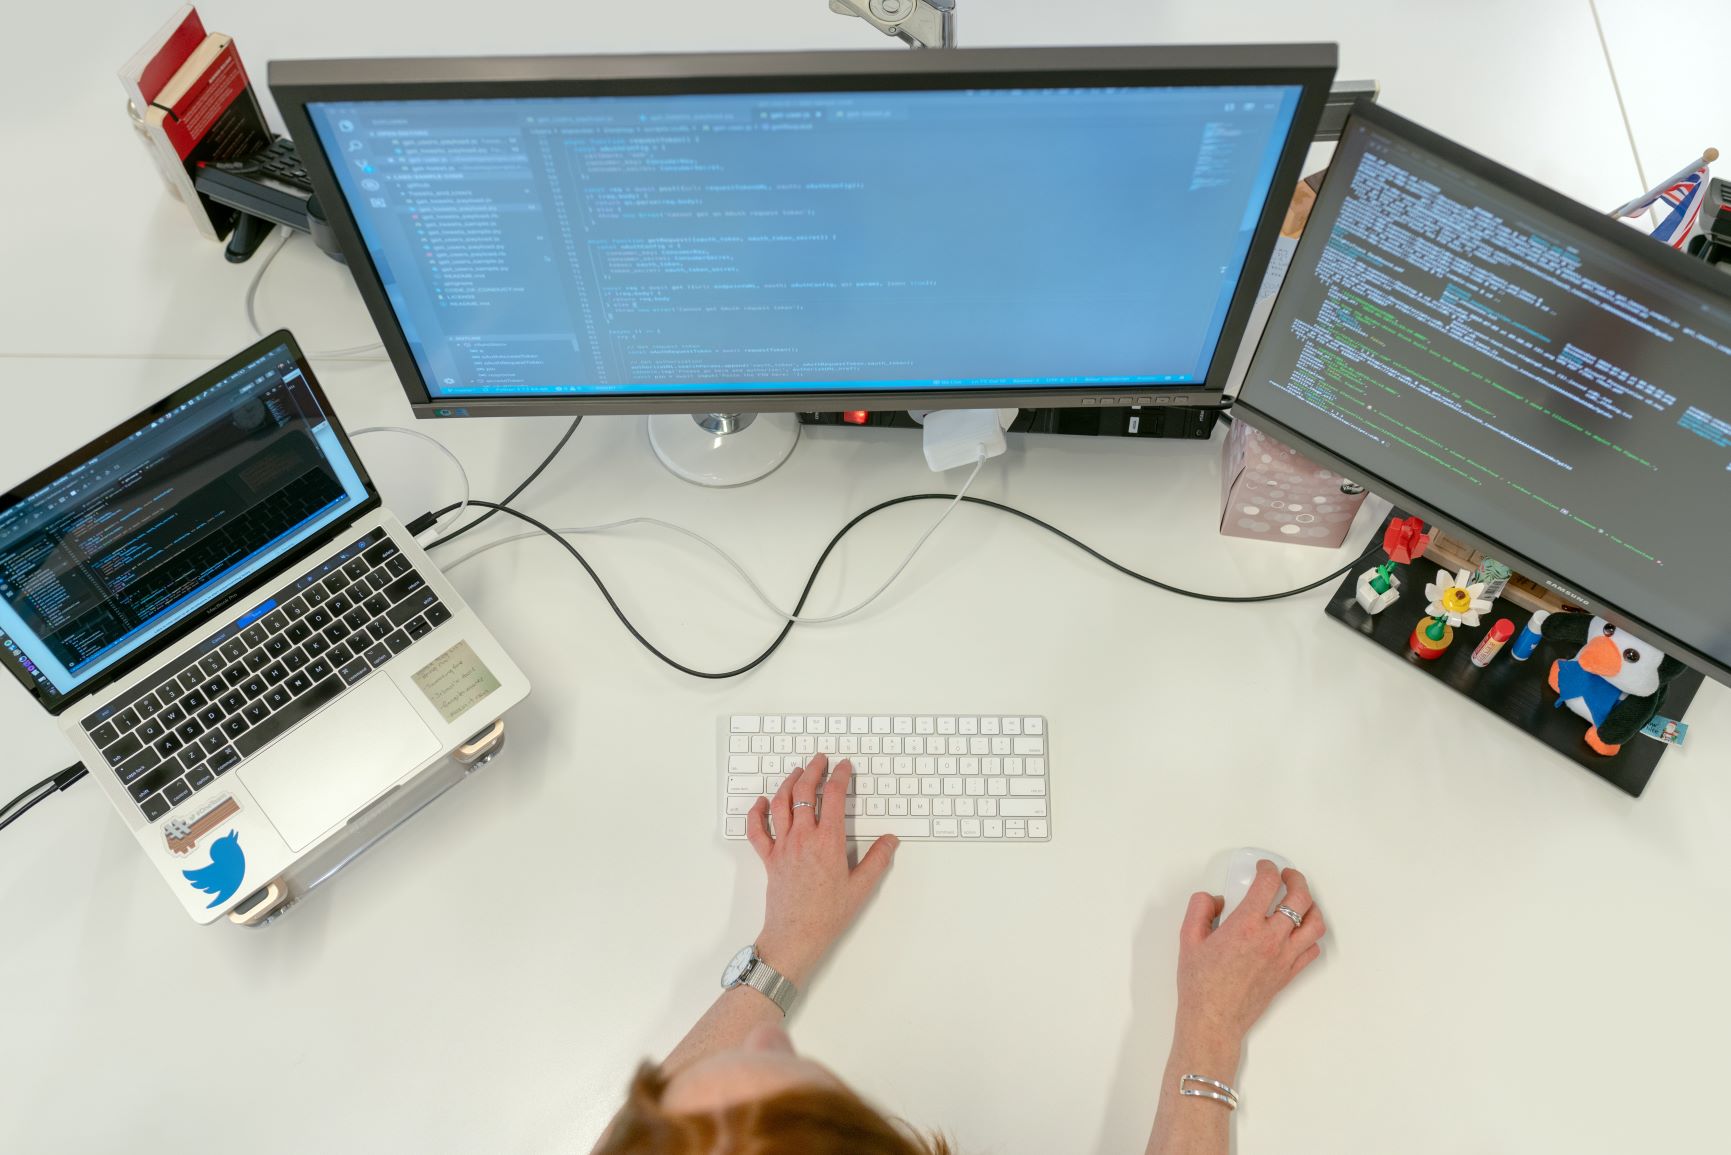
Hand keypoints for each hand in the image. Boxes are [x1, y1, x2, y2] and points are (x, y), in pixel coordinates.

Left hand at [744, 753, 899, 985]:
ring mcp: (783, 846)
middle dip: (813, 770)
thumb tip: (890, 840)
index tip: (844, 767)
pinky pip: (757, 830)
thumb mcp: (861, 888)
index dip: (839, 776)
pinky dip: (757, 812)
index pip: (833, 796)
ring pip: (780, 804)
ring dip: (788, 783)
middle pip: (803, 792)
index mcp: (828, 841)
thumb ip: (878, 860)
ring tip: (797, 772)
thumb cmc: (827, 914)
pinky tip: (762, 802)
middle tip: (820, 760)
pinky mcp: (769, 858)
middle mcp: (803, 838)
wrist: (796, 935)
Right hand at [1174, 861, 1325, 1053]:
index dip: (1268, 868)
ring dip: (1311, 906)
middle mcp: (1270, 939)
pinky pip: (1312, 950)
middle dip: (1296, 879)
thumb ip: (1200, 909)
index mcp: (1245, 926)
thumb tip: (1215, 899)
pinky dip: (1310, 936)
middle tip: (1287, 875)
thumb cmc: (1200, 983)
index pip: (1268, 884)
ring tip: (1300, 900)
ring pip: (1314, 924)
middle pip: (1299, 898)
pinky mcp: (1289, 974)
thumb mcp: (1188, 938)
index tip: (1263, 867)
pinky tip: (1299, 931)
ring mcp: (1284, 957)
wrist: (1213, 1019)